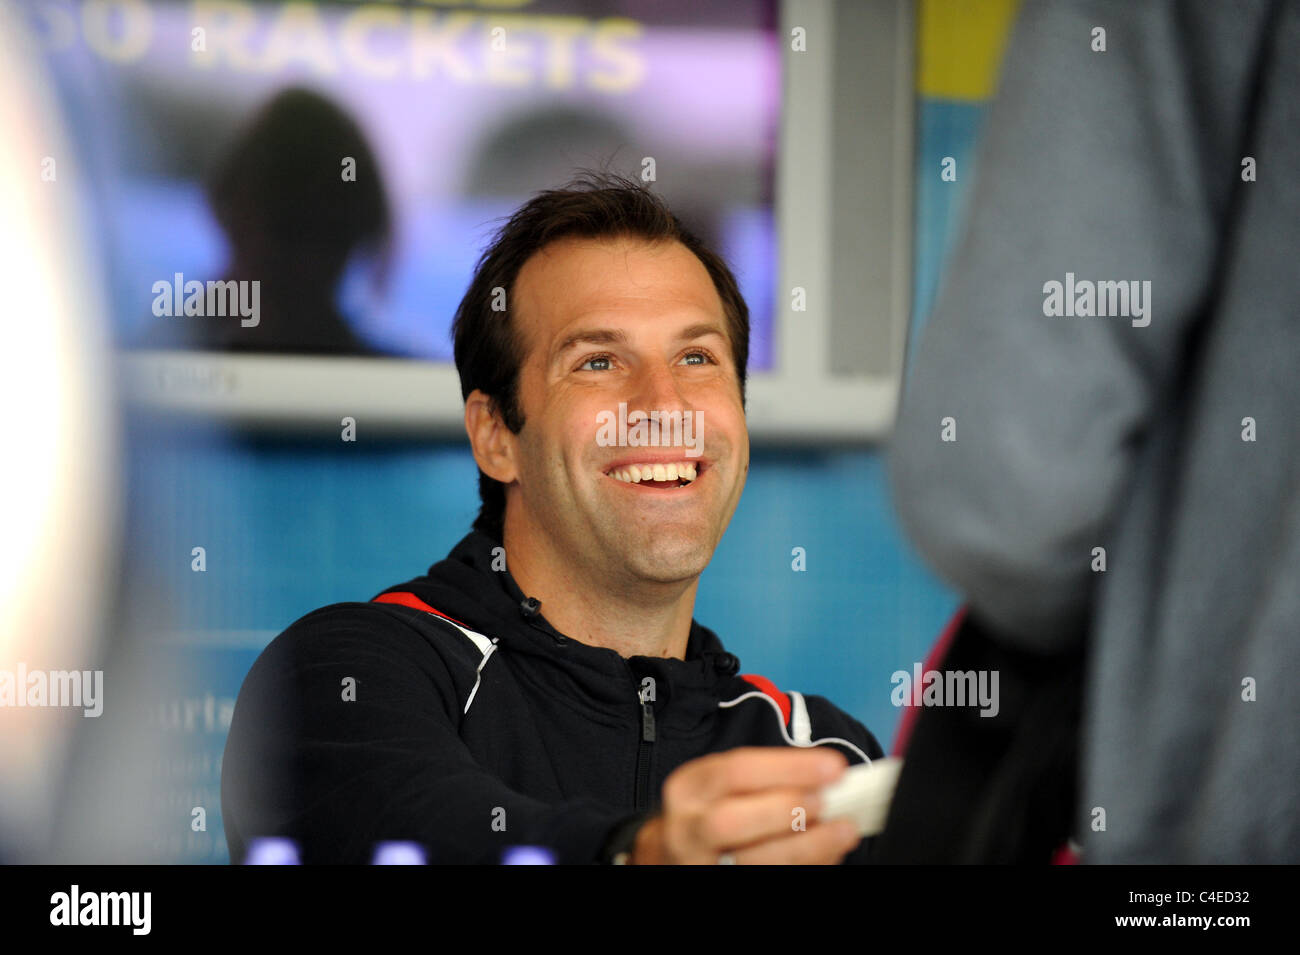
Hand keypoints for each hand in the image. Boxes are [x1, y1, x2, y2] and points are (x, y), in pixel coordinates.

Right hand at [627, 747, 861, 863]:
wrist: (669, 856)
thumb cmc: (708, 814)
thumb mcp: (722, 787)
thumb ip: (766, 781)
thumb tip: (828, 778)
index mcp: (689, 789)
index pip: (735, 770)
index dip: (788, 768)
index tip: (834, 767)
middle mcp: (685, 829)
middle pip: (730, 821)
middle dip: (785, 809)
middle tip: (827, 802)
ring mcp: (696, 865)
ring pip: (747, 862)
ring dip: (803, 848)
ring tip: (842, 832)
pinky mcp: (712, 885)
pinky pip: (760, 880)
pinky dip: (800, 868)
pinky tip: (825, 856)